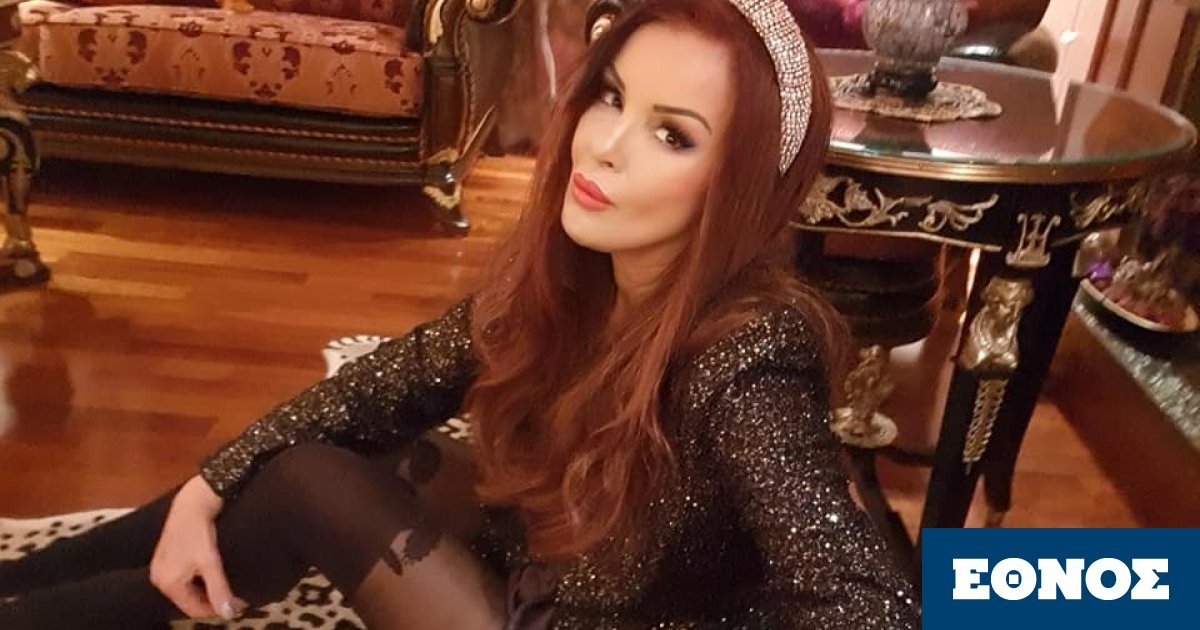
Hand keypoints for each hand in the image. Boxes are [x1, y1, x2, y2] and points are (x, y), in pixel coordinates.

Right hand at [150, 475, 245, 619]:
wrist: (191, 503)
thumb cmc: (199, 533)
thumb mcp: (211, 563)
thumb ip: (219, 590)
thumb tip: (229, 614)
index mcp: (167, 583)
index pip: (193, 609)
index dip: (216, 610)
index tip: (236, 607)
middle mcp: (159, 578)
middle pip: (188, 600)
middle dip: (210, 601)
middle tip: (234, 598)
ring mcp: (161, 568)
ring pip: (186, 589)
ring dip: (205, 591)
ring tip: (225, 587)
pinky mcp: (166, 558)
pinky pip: (183, 578)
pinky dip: (198, 580)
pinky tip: (212, 575)